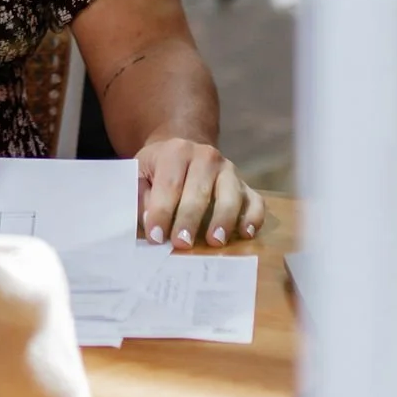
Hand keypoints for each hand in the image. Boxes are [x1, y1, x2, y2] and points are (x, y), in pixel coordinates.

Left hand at [135, 138, 263, 250]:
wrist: (183, 152)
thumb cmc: (158, 170)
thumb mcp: (140, 174)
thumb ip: (141, 196)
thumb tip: (150, 222)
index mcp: (176, 152)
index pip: (169, 185)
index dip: (161, 212)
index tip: (156, 237)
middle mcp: (206, 157)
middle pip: (199, 191)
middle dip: (190, 219)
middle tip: (182, 243)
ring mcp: (229, 171)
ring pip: (230, 195)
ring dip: (224, 219)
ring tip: (215, 241)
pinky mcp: (245, 186)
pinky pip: (255, 201)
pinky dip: (254, 217)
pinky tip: (247, 233)